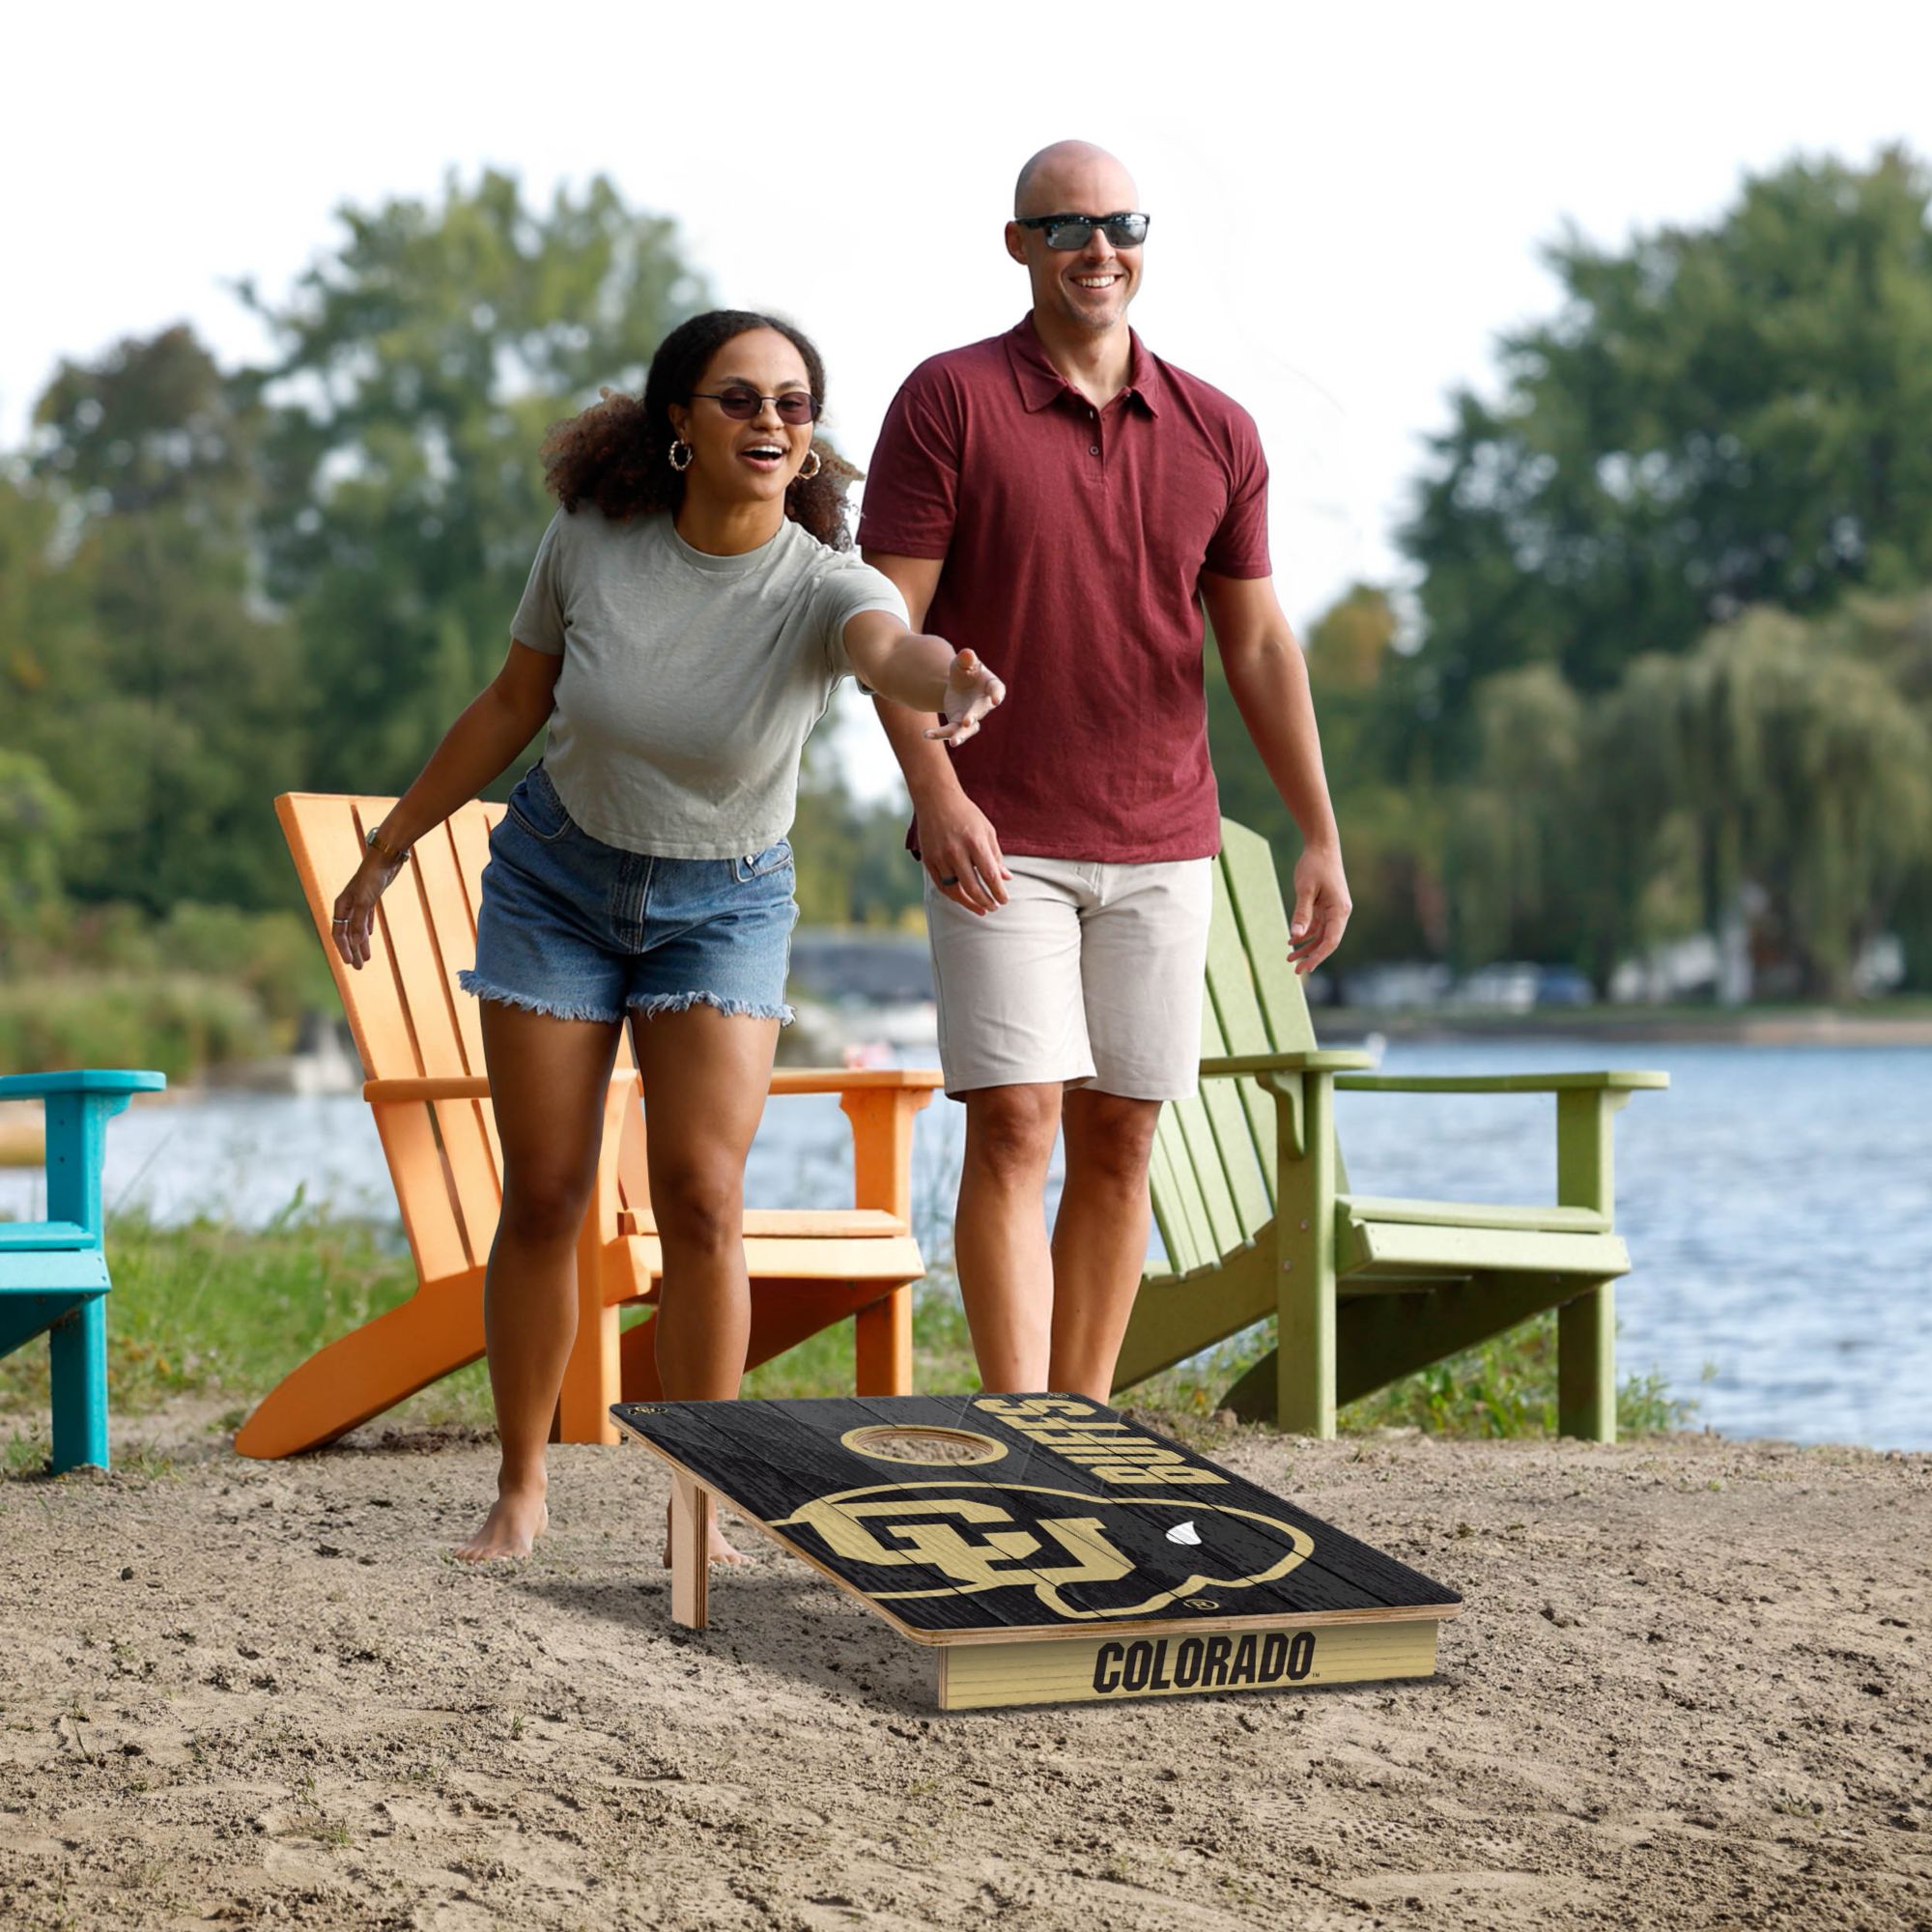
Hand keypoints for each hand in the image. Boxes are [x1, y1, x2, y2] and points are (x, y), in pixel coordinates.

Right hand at [331, 851, 405, 969]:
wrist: (385, 857)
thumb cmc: (373, 877)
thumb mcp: (366, 901)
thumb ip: (359, 922)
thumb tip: (355, 943)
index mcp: (341, 905)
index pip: (339, 933)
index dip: (344, 949)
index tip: (351, 963)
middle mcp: (348, 904)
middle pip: (347, 933)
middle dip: (352, 950)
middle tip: (359, 968)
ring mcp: (359, 901)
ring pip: (357, 927)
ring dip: (361, 943)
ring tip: (366, 958)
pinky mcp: (370, 898)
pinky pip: (366, 918)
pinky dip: (366, 929)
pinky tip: (369, 936)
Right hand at [918, 789, 1011, 915]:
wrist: (936, 799)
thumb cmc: (966, 814)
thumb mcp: (987, 830)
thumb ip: (996, 856)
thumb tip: (1006, 878)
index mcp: (974, 842)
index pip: (989, 875)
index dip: (998, 892)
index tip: (1004, 900)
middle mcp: (956, 851)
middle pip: (972, 887)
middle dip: (986, 901)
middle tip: (994, 907)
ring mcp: (940, 857)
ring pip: (955, 890)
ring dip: (969, 903)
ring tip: (981, 909)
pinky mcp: (928, 860)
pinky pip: (941, 885)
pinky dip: (953, 895)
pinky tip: (963, 899)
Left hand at [925, 648, 1005, 746]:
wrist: (957, 684)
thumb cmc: (965, 670)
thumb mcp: (963, 662)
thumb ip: (966, 658)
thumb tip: (967, 653)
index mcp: (990, 685)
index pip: (997, 689)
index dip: (997, 694)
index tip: (996, 700)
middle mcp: (983, 704)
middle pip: (980, 712)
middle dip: (973, 717)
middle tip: (967, 722)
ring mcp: (971, 716)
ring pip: (968, 730)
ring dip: (961, 736)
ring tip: (953, 743)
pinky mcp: (958, 724)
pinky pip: (950, 731)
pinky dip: (939, 734)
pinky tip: (926, 734)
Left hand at [1287, 844, 1350, 975]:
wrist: (1321, 846)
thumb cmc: (1314, 865)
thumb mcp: (1305, 890)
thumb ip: (1301, 913)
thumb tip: (1295, 936)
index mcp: (1339, 910)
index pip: (1331, 940)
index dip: (1318, 956)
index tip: (1305, 968)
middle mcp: (1339, 912)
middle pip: (1327, 941)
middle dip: (1312, 956)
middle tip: (1295, 971)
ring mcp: (1333, 909)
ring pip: (1321, 935)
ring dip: (1306, 946)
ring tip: (1289, 958)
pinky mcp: (1326, 905)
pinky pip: (1317, 925)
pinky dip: (1305, 933)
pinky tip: (1291, 940)